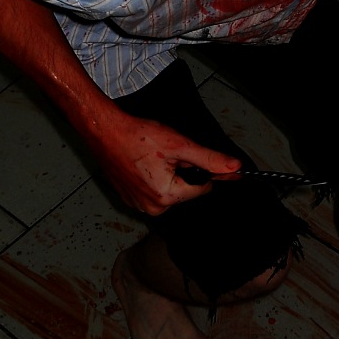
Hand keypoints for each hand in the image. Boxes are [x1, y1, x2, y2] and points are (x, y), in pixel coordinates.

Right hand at [90, 108, 240, 214]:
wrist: (105, 131)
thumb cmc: (137, 136)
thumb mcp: (180, 145)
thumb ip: (209, 159)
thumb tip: (234, 168)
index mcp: (166, 197)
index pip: (202, 188)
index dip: (200, 169)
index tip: (189, 154)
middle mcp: (152, 207)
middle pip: (184, 190)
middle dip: (181, 172)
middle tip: (164, 153)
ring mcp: (137, 204)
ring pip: (168, 190)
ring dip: (166, 174)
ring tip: (152, 156)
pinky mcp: (128, 199)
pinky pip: (151, 190)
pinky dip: (151, 177)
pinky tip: (142, 162)